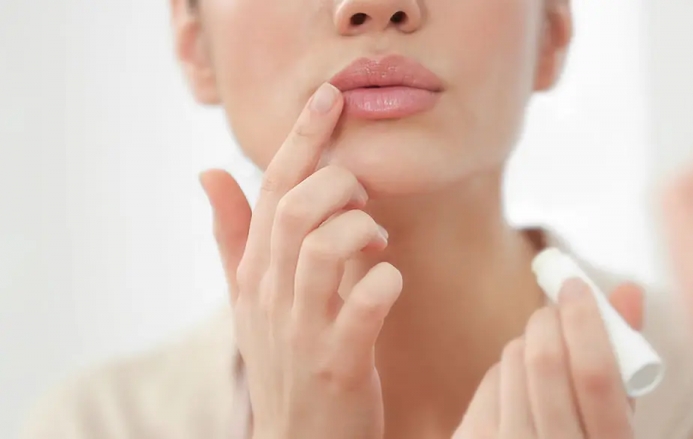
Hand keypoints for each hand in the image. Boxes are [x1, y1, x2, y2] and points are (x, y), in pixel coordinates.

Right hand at [200, 83, 401, 438]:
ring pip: (321, 249)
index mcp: (254, 273)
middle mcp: (270, 295)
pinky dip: (384, 282)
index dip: (301, 139)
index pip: (271, 190)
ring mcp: (302, 331)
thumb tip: (208, 171)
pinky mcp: (339, 364)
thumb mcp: (250, 297)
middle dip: (336, 181)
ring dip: (360, 229)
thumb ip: (233, 235)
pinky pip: (365, 306)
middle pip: (292, 210)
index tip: (330, 98)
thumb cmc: (283, 358)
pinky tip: (388, 280)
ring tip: (376, 239)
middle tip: (363, 193)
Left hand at [453, 280, 643, 437]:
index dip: (585, 322)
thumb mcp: (618, 417)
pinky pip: (489, 381)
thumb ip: (624, 360)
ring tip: (542, 358)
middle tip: (554, 311)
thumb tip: (626, 292)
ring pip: (512, 363)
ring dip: (527, 346)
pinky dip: (506, 372)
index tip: (577, 287)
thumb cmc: (588, 436)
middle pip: (543, 362)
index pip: (595, 375)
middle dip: (547, 321)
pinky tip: (520, 389)